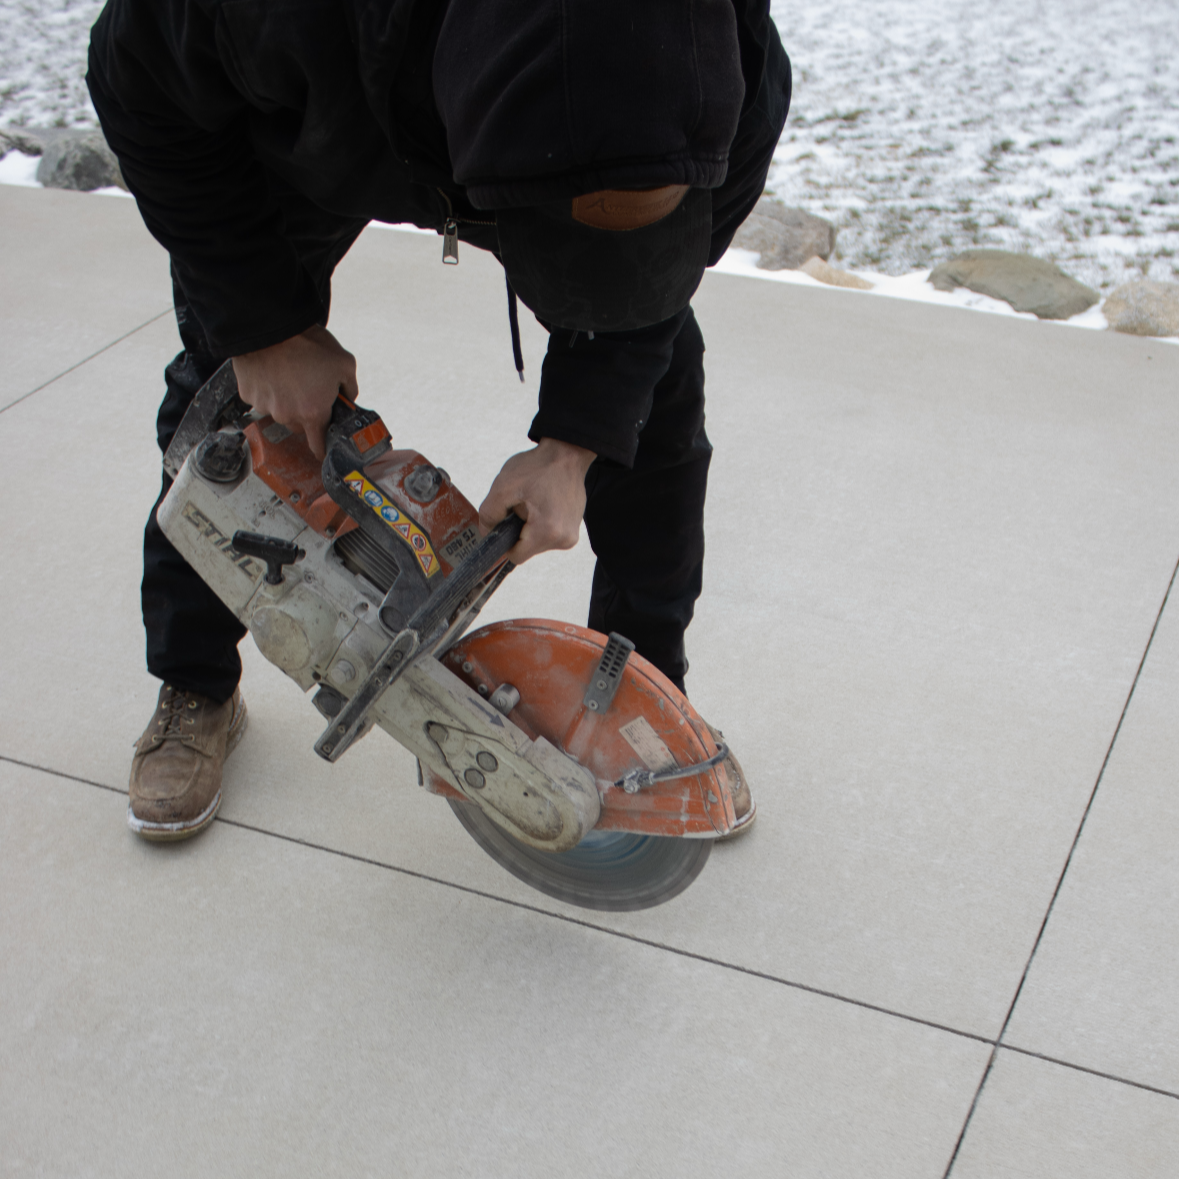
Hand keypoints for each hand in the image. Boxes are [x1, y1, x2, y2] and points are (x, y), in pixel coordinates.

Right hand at [232, 325, 357, 459]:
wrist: (270, 325)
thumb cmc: (307, 343)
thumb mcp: (344, 363)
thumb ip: (350, 389)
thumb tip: (348, 399)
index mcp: (313, 413)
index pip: (318, 446)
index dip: (322, 446)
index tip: (323, 445)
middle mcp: (287, 415)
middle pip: (299, 426)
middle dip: (306, 413)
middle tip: (308, 389)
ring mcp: (264, 406)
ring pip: (279, 411)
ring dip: (284, 400)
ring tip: (289, 374)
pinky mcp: (247, 394)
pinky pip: (260, 398)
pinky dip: (266, 389)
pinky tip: (272, 371)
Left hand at [478, 438, 596, 563]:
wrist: (567, 453)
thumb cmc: (540, 466)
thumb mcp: (504, 486)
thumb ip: (489, 514)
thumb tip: (486, 532)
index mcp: (547, 532)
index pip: (516, 556)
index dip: (505, 541)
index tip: (505, 522)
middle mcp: (563, 539)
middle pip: (527, 549)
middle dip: (519, 530)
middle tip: (522, 504)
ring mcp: (571, 535)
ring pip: (537, 542)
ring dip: (530, 526)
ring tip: (535, 501)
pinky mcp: (574, 529)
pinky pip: (548, 534)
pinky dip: (541, 522)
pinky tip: (544, 502)